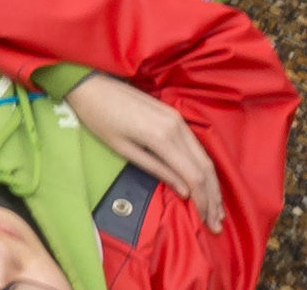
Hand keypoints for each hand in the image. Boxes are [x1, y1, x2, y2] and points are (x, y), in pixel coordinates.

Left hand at [69, 73, 228, 230]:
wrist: (90, 84)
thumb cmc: (99, 118)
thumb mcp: (123, 148)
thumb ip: (156, 169)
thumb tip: (185, 191)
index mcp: (162, 137)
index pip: (194, 176)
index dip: (203, 202)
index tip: (207, 222)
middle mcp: (177, 127)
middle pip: (205, 168)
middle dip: (213, 198)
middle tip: (216, 223)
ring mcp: (178, 119)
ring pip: (205, 157)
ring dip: (213, 185)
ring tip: (216, 209)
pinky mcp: (176, 115)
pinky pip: (197, 146)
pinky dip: (204, 168)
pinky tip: (206, 183)